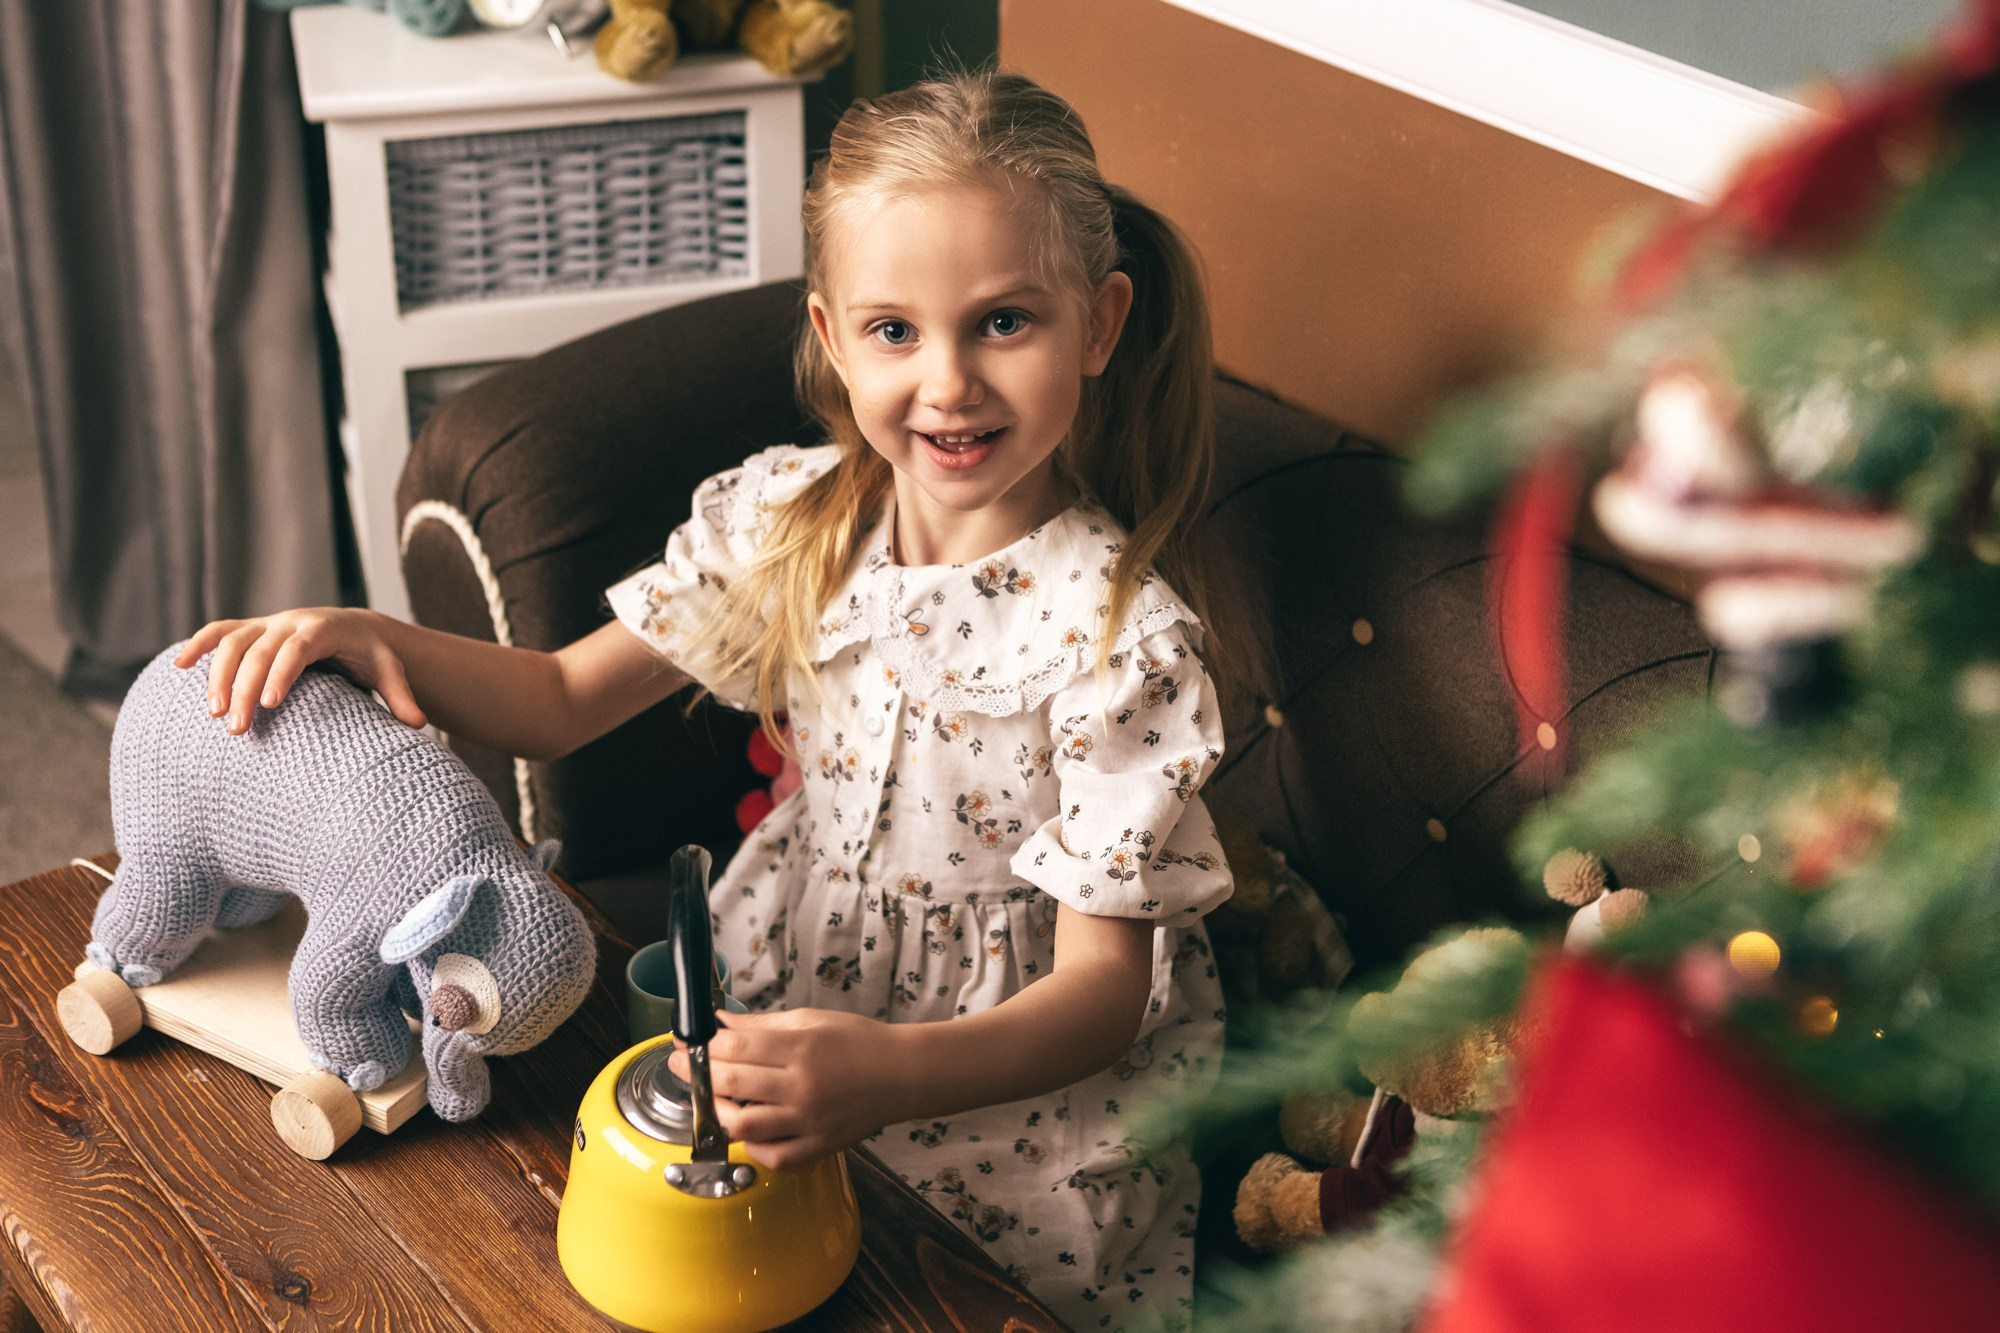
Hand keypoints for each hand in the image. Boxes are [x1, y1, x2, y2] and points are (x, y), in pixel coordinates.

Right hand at [174, 609, 426, 734]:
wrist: (354, 627)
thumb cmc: (371, 654)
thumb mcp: (389, 671)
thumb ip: (400, 696)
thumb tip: (420, 725)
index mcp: (323, 629)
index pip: (298, 648)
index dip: (281, 672)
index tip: (269, 703)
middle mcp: (290, 621)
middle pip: (259, 650)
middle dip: (245, 688)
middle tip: (237, 728)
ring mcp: (267, 623)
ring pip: (233, 642)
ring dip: (217, 675)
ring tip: (213, 714)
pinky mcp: (251, 628)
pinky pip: (219, 632)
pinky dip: (198, 645)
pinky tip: (177, 666)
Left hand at [667, 1008, 901, 1170]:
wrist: (903, 1074)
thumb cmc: (859, 1042)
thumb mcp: (811, 1020)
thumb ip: (762, 1024)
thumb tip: (721, 1024)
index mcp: (800, 1048)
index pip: (734, 1046)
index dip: (702, 1043)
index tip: (687, 1041)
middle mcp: (801, 1086)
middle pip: (730, 1082)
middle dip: (696, 1072)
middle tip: (683, 1064)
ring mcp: (808, 1121)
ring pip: (742, 1125)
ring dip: (716, 1111)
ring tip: (712, 1098)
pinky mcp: (818, 1147)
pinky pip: (772, 1157)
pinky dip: (752, 1147)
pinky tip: (747, 1131)